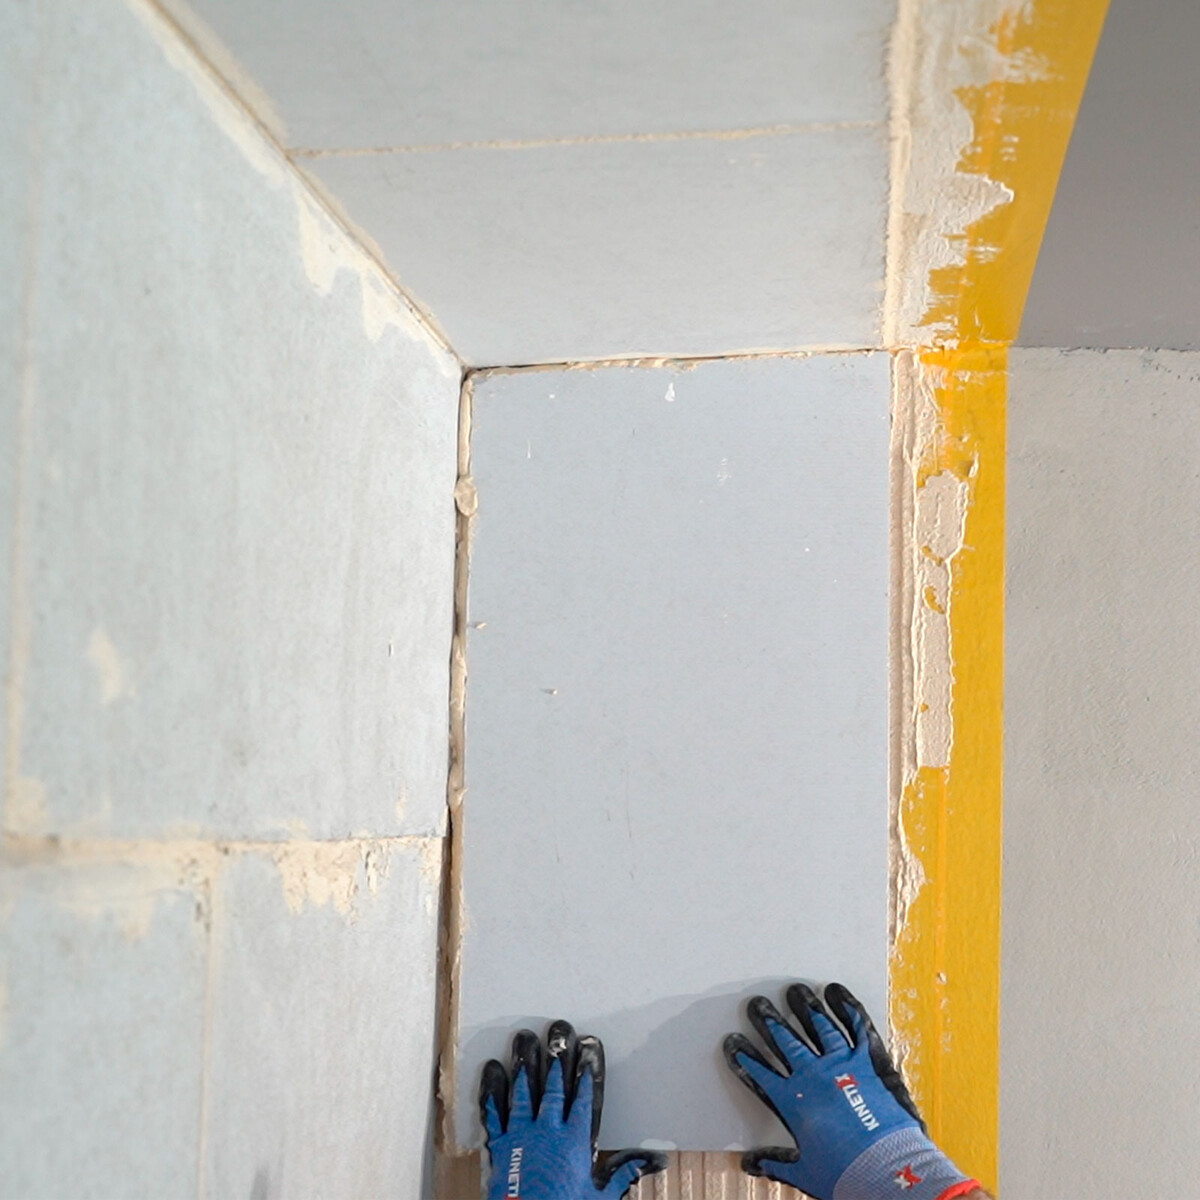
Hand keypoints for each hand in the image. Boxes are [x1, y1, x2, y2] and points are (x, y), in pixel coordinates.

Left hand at [480, 1020, 666, 1199]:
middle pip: (554, 1091)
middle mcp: (548, 1131)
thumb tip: (647, 1164)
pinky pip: (495, 1115)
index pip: (583, 1102)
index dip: (585, 1078)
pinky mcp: (501, 1145)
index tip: (585, 1057)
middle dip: (556, 1065)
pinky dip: (492, 1096)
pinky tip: (492, 1076)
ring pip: (524, 1095)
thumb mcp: (598, 1197)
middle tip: (556, 1040)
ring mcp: (522, 1135)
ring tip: (525, 1047)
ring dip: (524, 1070)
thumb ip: (621, 1176)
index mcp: (574, 1141)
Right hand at [724, 982, 978, 1199]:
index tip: (734, 1041)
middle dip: (768, 1021)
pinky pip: (857, 1028)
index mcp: (793, 1102)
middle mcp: (813, 1076)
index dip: (745, 1056)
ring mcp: (841, 1065)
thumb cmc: (846, 1175)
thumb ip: (776, 1162)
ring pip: (818, 1027)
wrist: (887, 1172)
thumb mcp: (805, 1172)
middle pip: (785, 1041)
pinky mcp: (868, 1062)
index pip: (760, 1072)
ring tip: (794, 991)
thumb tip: (750, 1164)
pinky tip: (837, 993)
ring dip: (804, 1007)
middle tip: (757, 1004)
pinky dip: (847, 1008)